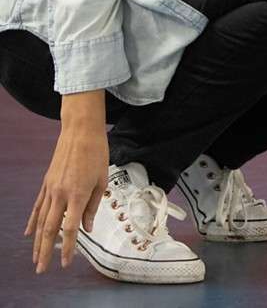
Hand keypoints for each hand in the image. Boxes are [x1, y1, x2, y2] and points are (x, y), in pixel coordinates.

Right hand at [26, 90, 107, 273]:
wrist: (81, 131)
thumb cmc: (97, 153)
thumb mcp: (103, 180)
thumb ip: (94, 205)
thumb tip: (87, 226)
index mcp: (78, 195)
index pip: (71, 228)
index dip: (68, 248)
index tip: (66, 262)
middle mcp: (60, 194)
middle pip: (50, 229)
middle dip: (45, 251)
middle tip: (42, 269)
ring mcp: (50, 189)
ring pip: (41, 220)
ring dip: (37, 241)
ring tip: (35, 258)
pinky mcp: (46, 183)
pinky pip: (37, 206)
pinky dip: (33, 221)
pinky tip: (29, 233)